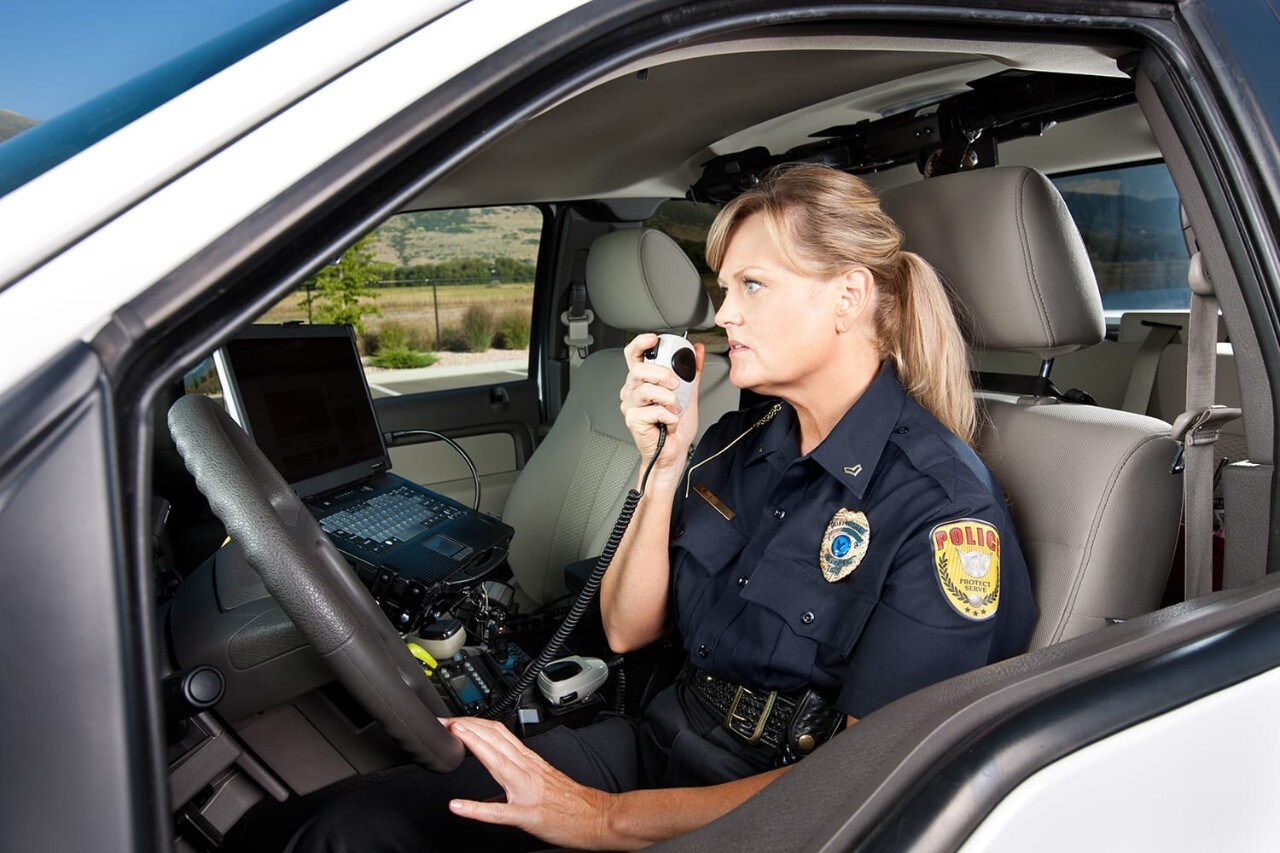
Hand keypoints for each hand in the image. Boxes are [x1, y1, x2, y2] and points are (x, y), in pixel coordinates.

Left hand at [445, 718, 613, 849]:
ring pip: (498, 762)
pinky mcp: (527, 815)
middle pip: (495, 740)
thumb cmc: (574, 802)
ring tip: (454, 735)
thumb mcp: (543, 781)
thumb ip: (517, 779)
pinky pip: (498, 812)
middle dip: (468, 728)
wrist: (598, 817)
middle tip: (445, 722)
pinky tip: (457, 806)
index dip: (475, 724)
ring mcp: (527, 791)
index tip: (455, 720)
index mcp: (530, 761)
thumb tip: (492, 789)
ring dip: (475, 746)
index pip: (499, 734)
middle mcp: (528, 770)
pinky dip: (476, 808)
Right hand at [620, 334, 704, 488]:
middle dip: (661, 374)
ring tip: (675, 408)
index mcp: (643, 381)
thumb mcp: (688, 393)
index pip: (634, 355)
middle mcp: (633, 391)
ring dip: (669, 399)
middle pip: (638, 370)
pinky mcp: (634, 420)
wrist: (674, 452)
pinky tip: (670, 422)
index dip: (641, 343)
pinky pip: (653, 410)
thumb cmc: (675, 427)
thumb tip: (698, 351)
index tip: (654, 339)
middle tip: (675, 384)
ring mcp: (631, 406)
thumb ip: (692, 371)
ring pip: (646, 390)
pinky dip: (669, 416)